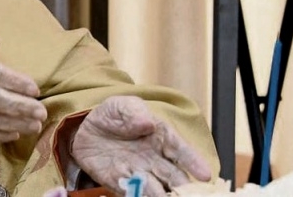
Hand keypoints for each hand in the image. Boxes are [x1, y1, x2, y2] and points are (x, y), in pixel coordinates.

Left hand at [71, 96, 212, 195]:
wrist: (87, 129)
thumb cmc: (113, 115)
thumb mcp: (121, 105)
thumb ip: (133, 111)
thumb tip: (148, 122)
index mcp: (161, 137)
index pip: (181, 150)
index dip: (193, 162)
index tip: (205, 175)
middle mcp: (155, 159)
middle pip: (174, 176)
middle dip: (183, 187)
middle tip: (189, 194)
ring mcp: (138, 172)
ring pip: (156, 189)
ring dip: (162, 195)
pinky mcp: (120, 183)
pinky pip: (131, 192)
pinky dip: (138, 196)